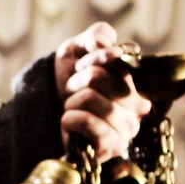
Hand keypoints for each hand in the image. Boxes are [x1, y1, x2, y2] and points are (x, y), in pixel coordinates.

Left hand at [52, 23, 150, 160]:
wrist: (47, 113)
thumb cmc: (67, 80)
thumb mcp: (78, 50)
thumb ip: (96, 37)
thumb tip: (104, 42)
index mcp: (133, 80)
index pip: (119, 60)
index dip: (93, 59)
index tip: (79, 66)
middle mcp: (137, 105)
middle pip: (102, 78)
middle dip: (78, 80)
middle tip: (72, 89)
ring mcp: (127, 128)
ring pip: (91, 99)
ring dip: (71, 101)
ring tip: (71, 108)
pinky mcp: (112, 146)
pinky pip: (89, 123)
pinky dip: (70, 118)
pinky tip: (68, 122)